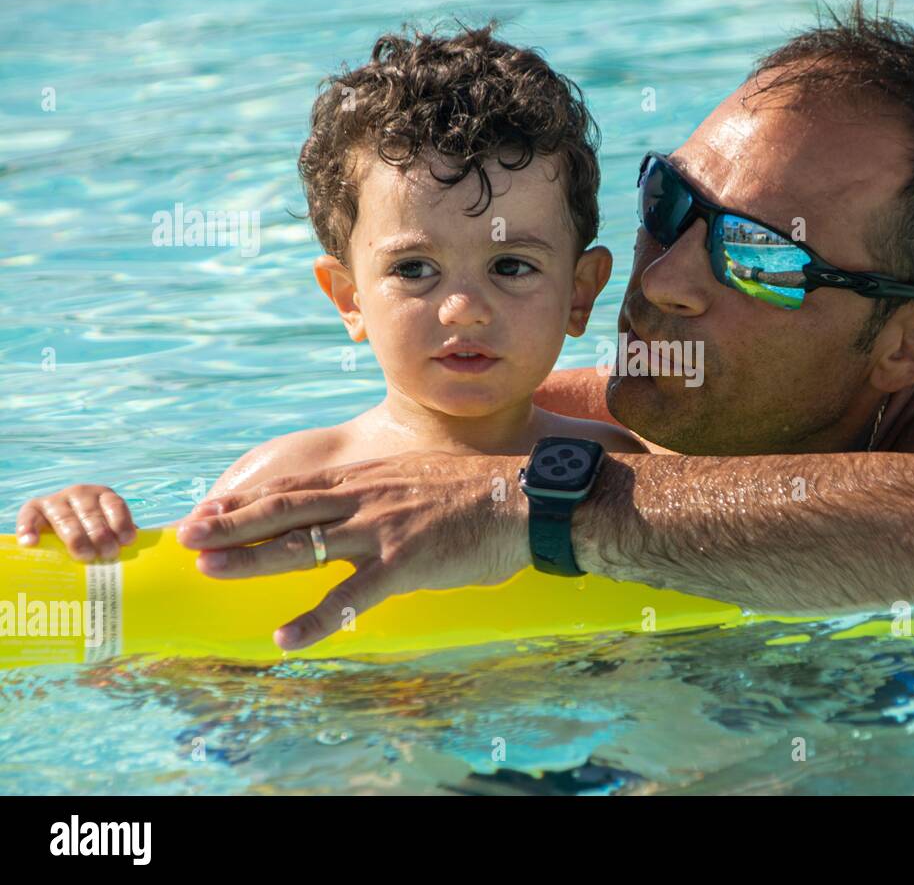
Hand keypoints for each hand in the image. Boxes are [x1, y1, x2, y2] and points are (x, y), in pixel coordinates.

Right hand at [16, 484, 137, 561]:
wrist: (61, 525)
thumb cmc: (94, 534)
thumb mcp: (109, 530)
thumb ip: (121, 540)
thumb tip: (141, 565)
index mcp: (104, 496)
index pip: (115, 505)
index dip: (122, 523)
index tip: (127, 542)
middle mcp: (80, 494)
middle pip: (92, 514)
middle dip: (101, 535)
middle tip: (108, 554)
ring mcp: (56, 500)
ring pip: (66, 518)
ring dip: (76, 538)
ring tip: (85, 556)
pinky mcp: (34, 508)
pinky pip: (29, 516)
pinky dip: (29, 528)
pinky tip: (31, 543)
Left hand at [174, 451, 530, 649]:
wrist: (523, 499)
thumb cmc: (476, 493)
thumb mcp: (417, 478)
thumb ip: (382, 492)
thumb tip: (357, 506)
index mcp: (367, 481)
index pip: (294, 490)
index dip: (247, 502)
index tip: (207, 511)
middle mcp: (365, 500)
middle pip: (284, 511)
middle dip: (231, 524)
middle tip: (187, 537)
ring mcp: (381, 530)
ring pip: (304, 546)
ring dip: (253, 560)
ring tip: (212, 571)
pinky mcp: (404, 564)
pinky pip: (351, 597)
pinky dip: (315, 619)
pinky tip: (286, 638)